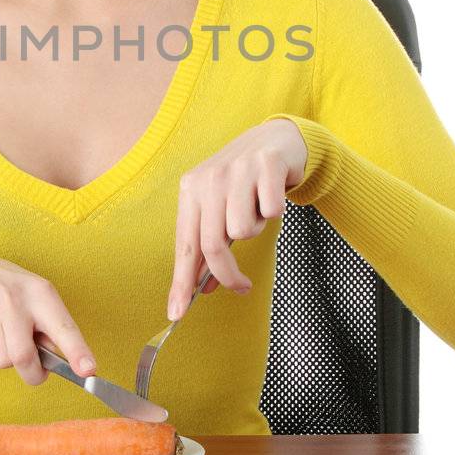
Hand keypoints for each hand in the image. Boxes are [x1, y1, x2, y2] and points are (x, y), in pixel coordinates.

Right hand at [0, 255, 98, 385]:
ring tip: (4, 337)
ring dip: (7, 361)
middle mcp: (11, 299)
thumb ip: (51, 329)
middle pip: (23, 357)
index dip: (77, 352)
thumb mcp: (38, 297)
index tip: (88, 371)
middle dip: (31, 371)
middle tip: (34, 367)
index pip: (62, 327)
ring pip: (1, 362)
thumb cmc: (11, 290)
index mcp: (39, 292)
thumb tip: (61, 364)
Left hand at [167, 117, 307, 320]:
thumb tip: (205, 287)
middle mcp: (209, 178)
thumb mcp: (220, 209)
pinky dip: (275, 211)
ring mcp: (237, 170)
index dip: (181, 282)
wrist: (276, 141)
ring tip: (256, 209)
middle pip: (213, 245)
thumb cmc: (244, 183)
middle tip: (243, 287)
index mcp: (191, 190)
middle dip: (229, 274)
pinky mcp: (266, 165)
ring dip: (256, 228)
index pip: (184, 245)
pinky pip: (271, 211)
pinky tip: (273, 195)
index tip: (177, 312)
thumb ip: (210, 244)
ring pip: (244, 230)